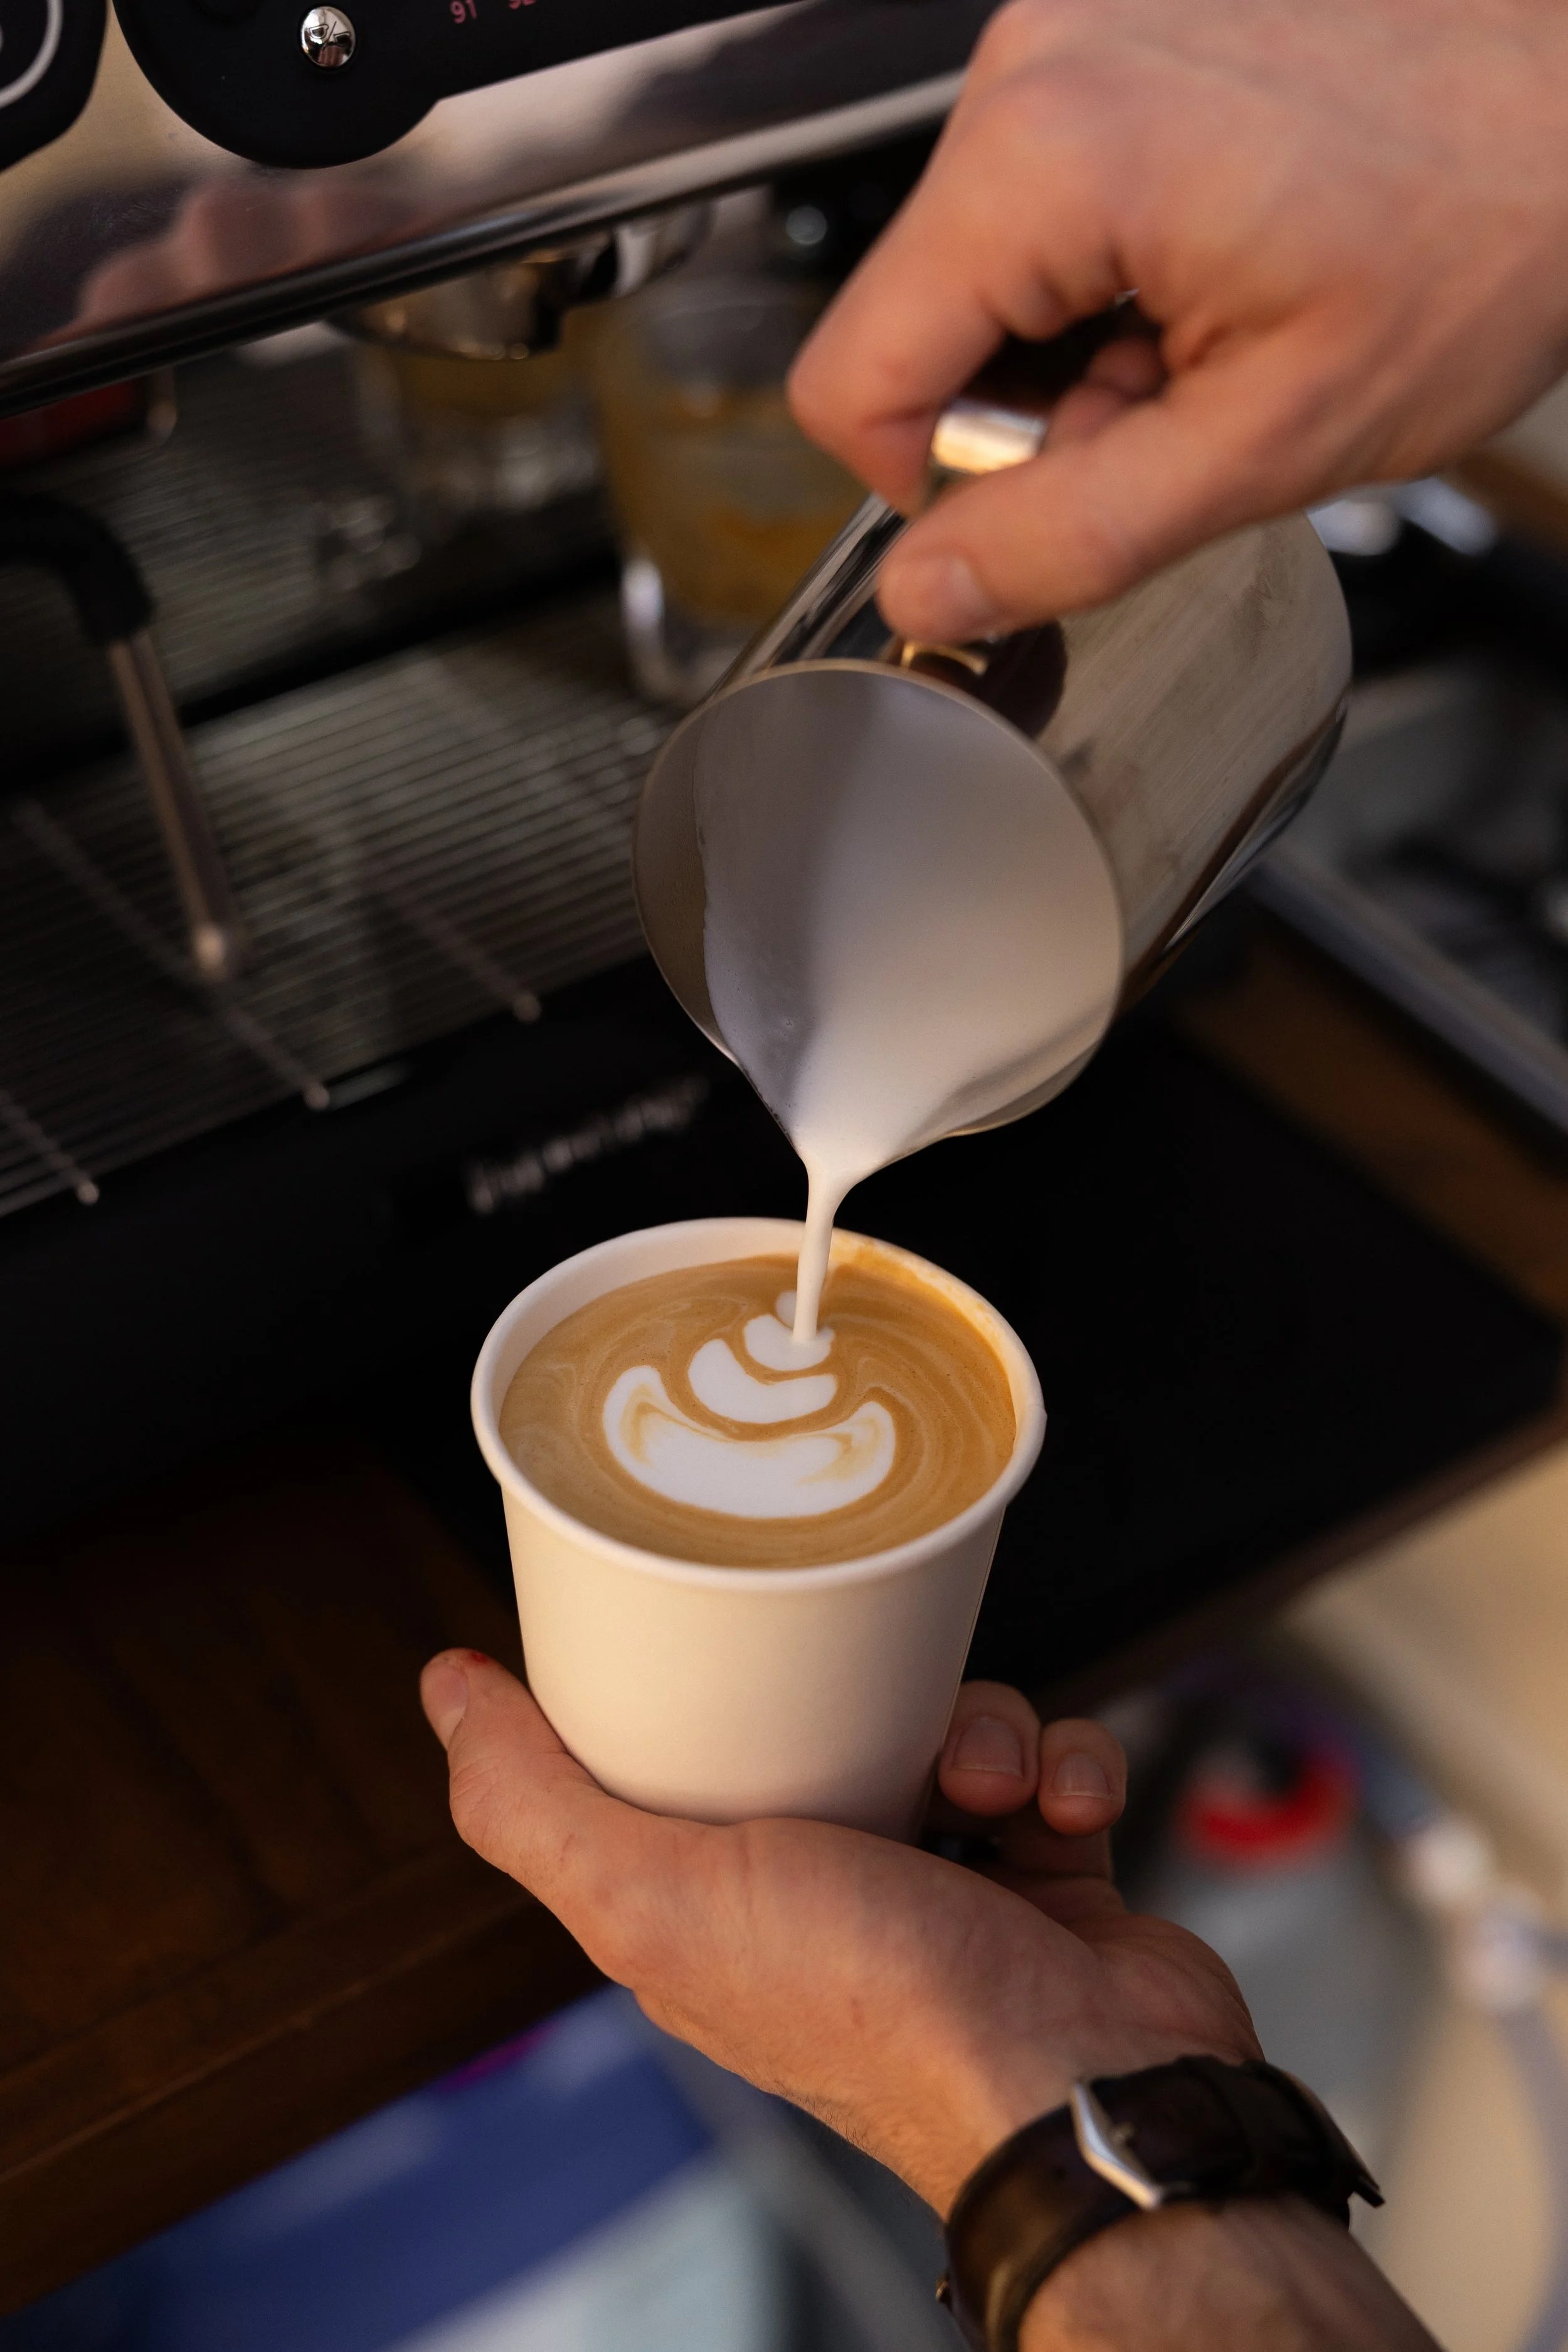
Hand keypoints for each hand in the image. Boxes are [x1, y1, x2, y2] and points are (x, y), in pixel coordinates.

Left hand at [420, 1656, 1256, 2213]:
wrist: (1085, 2091)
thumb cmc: (879, 2013)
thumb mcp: (657, 1898)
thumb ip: (534, 1804)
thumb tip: (445, 1691)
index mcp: (713, 1909)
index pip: (676, 1763)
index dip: (691, 1688)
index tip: (714, 1621)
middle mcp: (822, 1901)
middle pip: (827, 1725)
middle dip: (873, 1697)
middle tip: (896, 1711)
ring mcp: (942, 1890)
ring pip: (948, 1727)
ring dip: (984, 1731)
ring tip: (987, 1785)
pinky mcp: (1045, 1879)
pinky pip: (1047, 1764)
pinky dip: (1063, 1767)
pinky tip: (1060, 1809)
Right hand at [789, 0, 1567, 637]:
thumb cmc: (1484, 231)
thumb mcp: (1267, 442)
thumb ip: (1071, 537)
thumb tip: (929, 593)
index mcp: (1047, 155)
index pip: (851, 383)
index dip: (932, 486)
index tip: (1045, 498)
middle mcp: (1036, 63)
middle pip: (912, 323)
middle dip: (1026, 409)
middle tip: (1174, 407)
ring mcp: (1073, 32)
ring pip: (973, 272)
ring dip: (1073, 343)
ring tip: (1210, 330)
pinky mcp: (1110, 33)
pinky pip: (1036, 201)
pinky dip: (1107, 271)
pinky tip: (1211, 271)